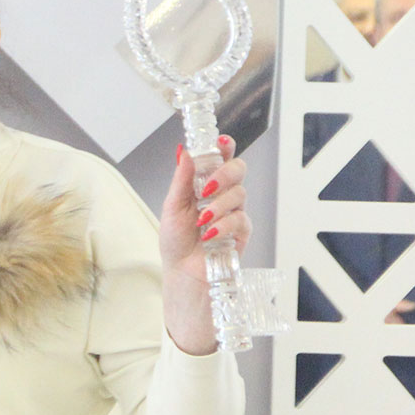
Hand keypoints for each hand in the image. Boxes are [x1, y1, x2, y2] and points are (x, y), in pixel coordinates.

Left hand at [159, 136, 251, 354]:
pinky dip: (224, 224)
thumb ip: (181, 181)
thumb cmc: (176, 242)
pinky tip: (210, 234)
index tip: (221, 140)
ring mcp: (234, 212)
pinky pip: (241, 219)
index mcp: (204, 185)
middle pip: (238, 170)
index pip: (220, 159)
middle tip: (208, 188)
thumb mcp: (172, 207)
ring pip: (240, 194)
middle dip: (225, 173)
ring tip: (202, 221)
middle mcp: (222, 195)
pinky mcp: (242, 232)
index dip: (225, 146)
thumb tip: (184, 152)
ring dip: (219, 205)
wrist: (184, 274)